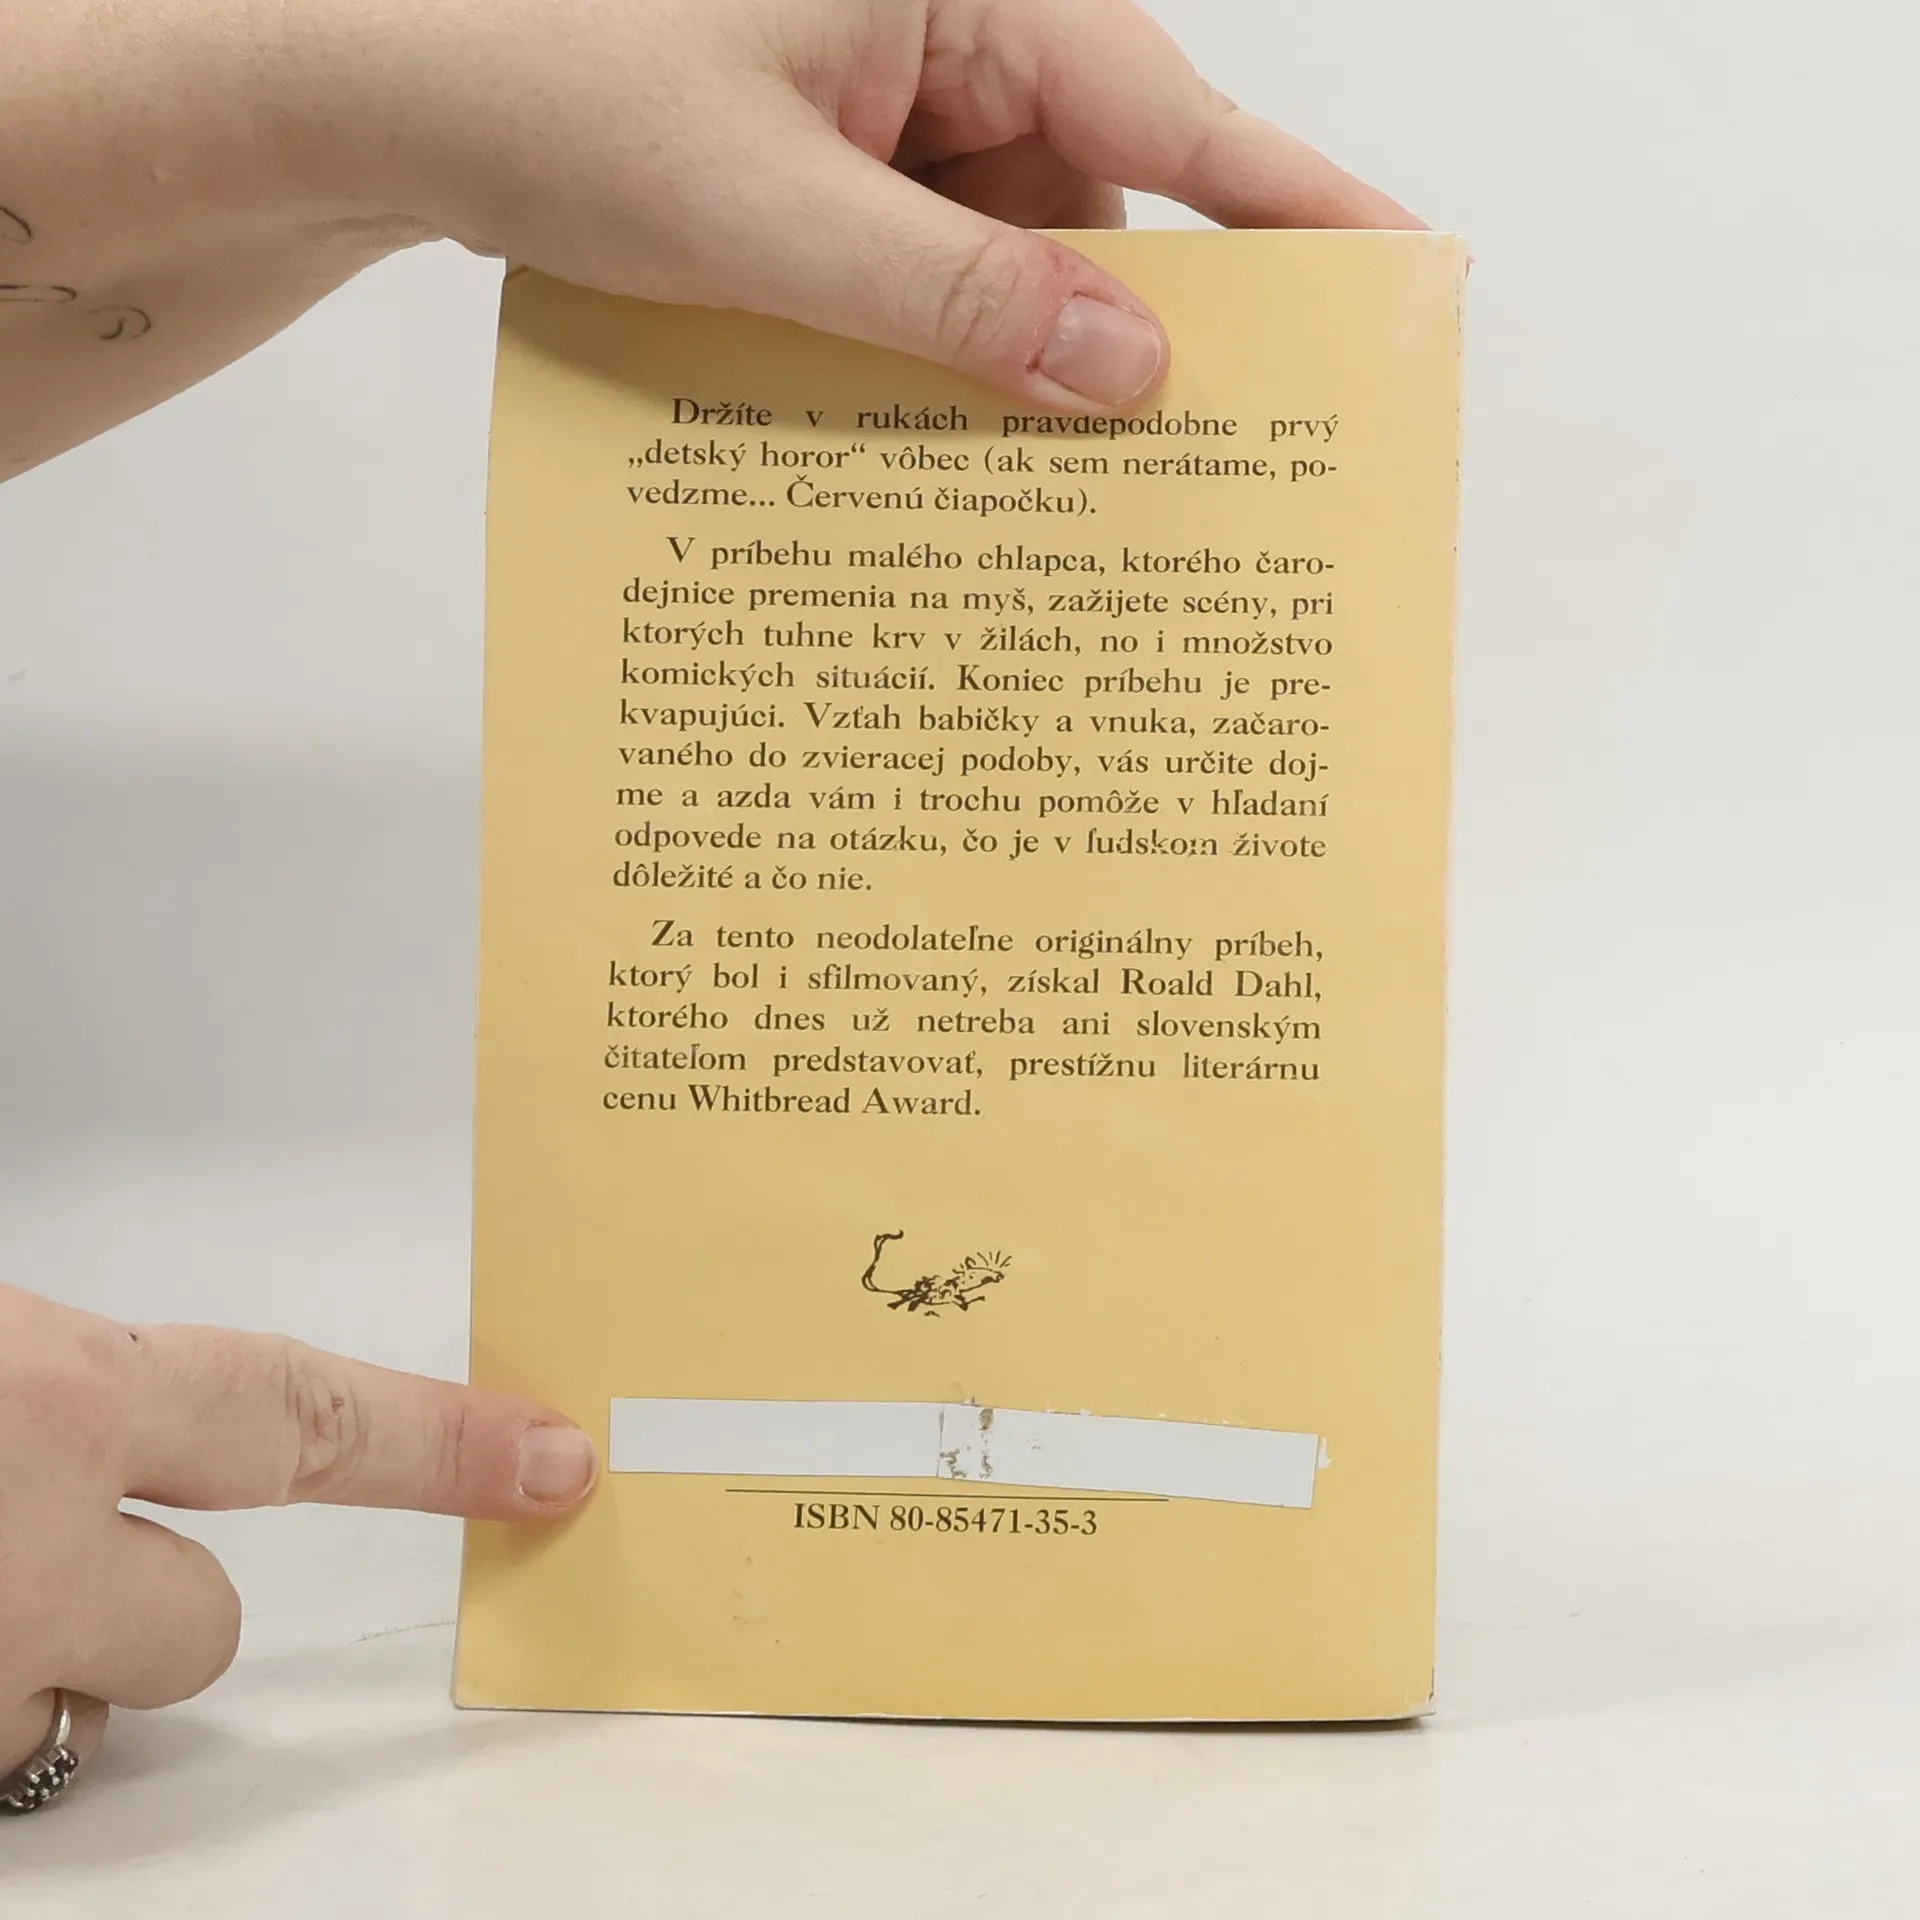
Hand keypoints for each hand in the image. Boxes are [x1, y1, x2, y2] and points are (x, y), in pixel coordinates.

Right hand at [0, 1283, 595, 1793]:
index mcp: (57, 1396)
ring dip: (34, 1663)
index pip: (309, 1422)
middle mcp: (30, 1550)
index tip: (545, 1464)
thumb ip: (63, 1386)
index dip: (434, 1445)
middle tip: (28, 1541)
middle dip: (144, 1602)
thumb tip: (112, 1412)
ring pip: (87, 1709)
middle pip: (202, 1627)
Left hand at [304, 0, 1421, 409]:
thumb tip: (1131, 373)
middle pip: (1096, 196)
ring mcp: (886, 102)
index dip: (1289, 211)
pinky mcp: (836, 164)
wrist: (377, 86)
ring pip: (1010, 249)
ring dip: (1003, 358)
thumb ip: (955, 297)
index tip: (1405, 279)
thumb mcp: (763, 208)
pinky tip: (902, 422)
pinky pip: (926, 262)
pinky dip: (925, 346)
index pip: (1170, 105)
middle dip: (1113, 331)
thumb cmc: (538, 82)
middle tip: (1164, 474)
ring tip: (994, 476)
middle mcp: (942, 28)